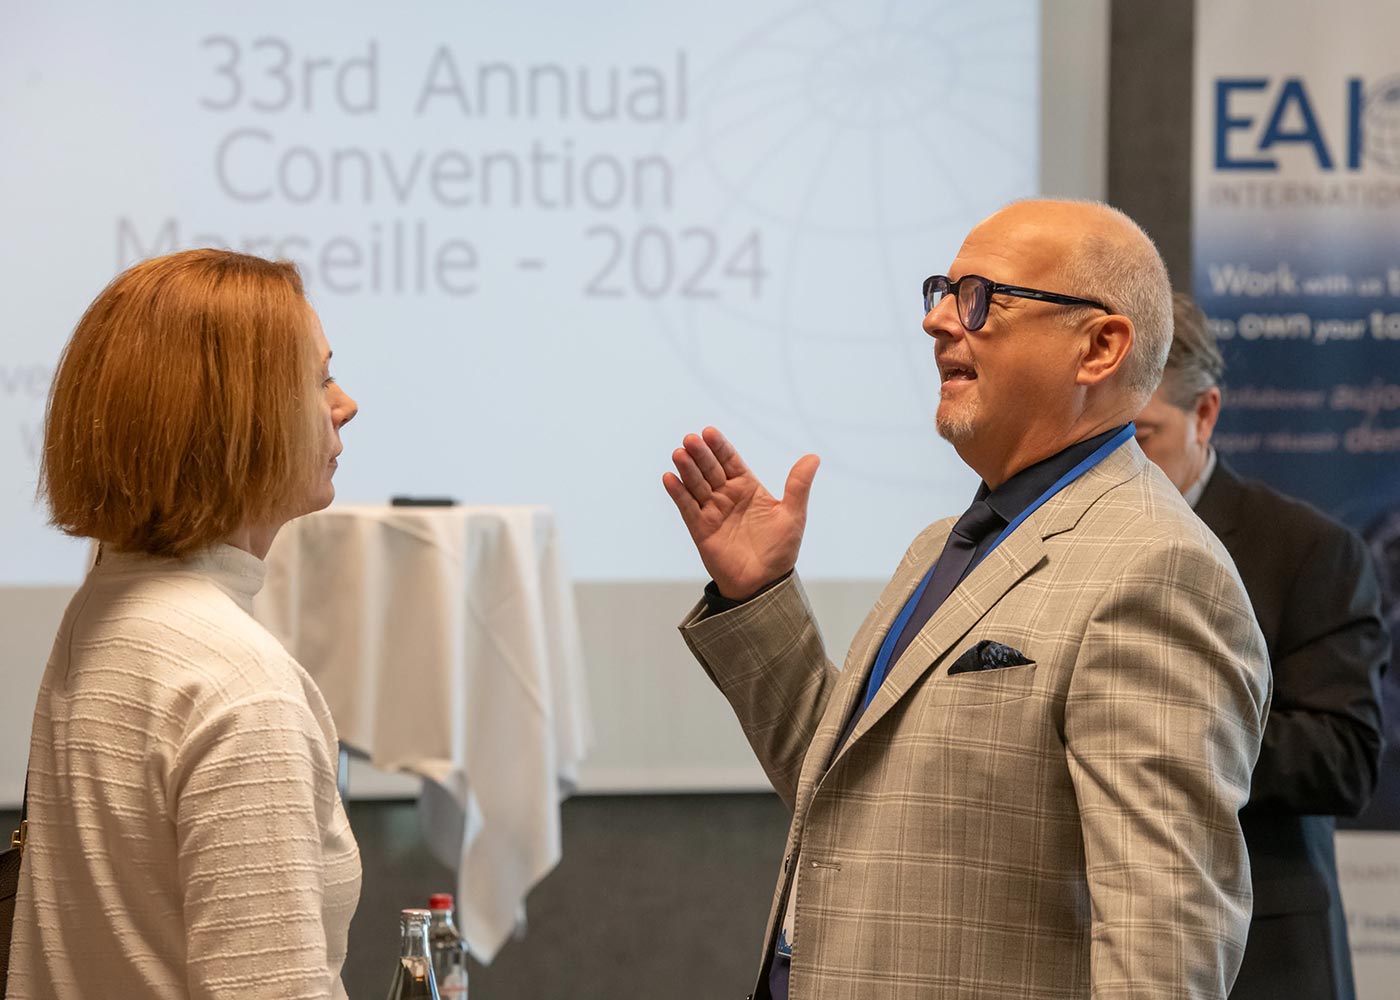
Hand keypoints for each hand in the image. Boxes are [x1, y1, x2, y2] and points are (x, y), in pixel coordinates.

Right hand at [662, 426, 819, 599]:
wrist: (764, 584)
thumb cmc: (780, 550)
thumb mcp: (793, 515)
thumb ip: (798, 486)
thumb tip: (814, 457)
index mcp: (748, 488)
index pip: (730, 461)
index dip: (719, 447)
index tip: (709, 432)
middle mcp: (727, 496)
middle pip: (710, 469)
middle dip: (700, 454)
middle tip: (690, 439)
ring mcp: (712, 511)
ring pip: (696, 485)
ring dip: (687, 469)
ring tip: (679, 453)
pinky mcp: (700, 529)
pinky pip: (687, 507)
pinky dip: (678, 492)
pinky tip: (670, 477)